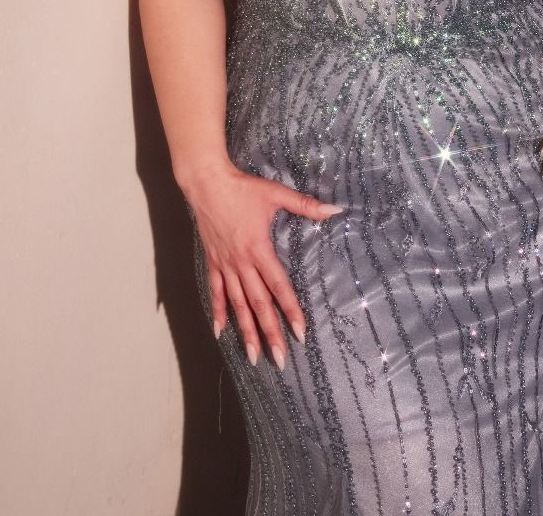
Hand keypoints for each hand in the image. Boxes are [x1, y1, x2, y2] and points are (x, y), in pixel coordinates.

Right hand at [180, 160, 343, 367]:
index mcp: (258, 249)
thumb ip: (306, 205)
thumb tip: (335, 210)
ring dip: (246, 331)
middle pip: (258, 304)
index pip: (279, 286)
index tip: (300, 333)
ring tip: (253, 356)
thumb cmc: (243, 188)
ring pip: (237, 304)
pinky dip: (218, 312)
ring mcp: (225, 265)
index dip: (291, 310)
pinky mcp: (213, 262)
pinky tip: (221, 332)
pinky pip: (215, 291)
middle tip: (279, 359)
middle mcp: (241, 263)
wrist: (207, 183)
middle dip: (270, 333)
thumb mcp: (276, 194)